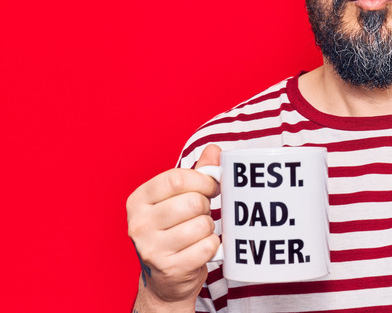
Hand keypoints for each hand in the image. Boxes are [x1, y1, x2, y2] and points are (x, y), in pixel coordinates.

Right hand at [127, 144, 221, 304]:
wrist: (165, 280)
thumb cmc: (173, 231)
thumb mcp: (178, 199)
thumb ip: (197, 174)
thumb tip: (214, 150)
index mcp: (138, 200)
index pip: (175, 179)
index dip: (202, 180)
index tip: (211, 187)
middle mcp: (139, 224)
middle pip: (192, 202)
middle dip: (206, 206)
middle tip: (202, 214)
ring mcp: (151, 248)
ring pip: (202, 225)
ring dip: (209, 228)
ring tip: (199, 232)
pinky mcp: (169, 268)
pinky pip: (207, 247)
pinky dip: (213, 246)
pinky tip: (202, 248)